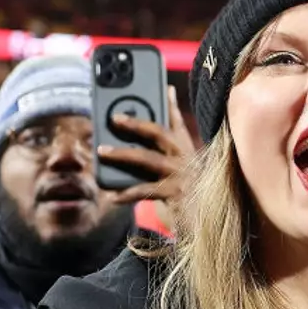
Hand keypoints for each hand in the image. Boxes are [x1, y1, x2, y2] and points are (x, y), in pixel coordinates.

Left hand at [98, 86, 196, 206]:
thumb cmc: (190, 192)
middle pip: (160, 133)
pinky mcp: (175, 195)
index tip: (164, 86)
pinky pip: (144, 190)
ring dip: (122, 154)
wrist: (205, 222)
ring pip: (147, 159)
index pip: (178, 121)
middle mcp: (186, 158)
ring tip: (102, 151)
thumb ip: (173, 139)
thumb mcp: (184, 165)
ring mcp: (182, 176)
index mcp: (188, 150)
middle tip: (114, 118)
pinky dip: (126, 193)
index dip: (170, 103)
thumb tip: (166, 103)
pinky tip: (112, 195)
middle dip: (136, 123)